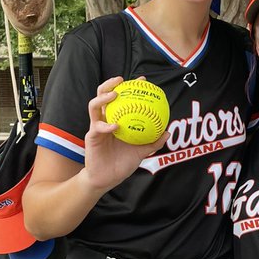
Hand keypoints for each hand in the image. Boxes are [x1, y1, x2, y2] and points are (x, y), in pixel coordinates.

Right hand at [81, 77, 168, 192]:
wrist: (108, 178)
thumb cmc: (122, 164)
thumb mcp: (141, 152)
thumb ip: (153, 142)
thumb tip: (167, 131)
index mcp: (116, 119)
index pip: (121, 99)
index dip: (130, 87)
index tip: (142, 80)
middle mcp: (104, 119)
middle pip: (102, 95)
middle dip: (109, 84)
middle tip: (121, 80)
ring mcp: (96, 127)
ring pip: (94, 105)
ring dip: (103, 98)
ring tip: (114, 95)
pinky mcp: (91, 136)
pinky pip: (97, 127)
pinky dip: (106, 125)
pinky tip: (115, 125)